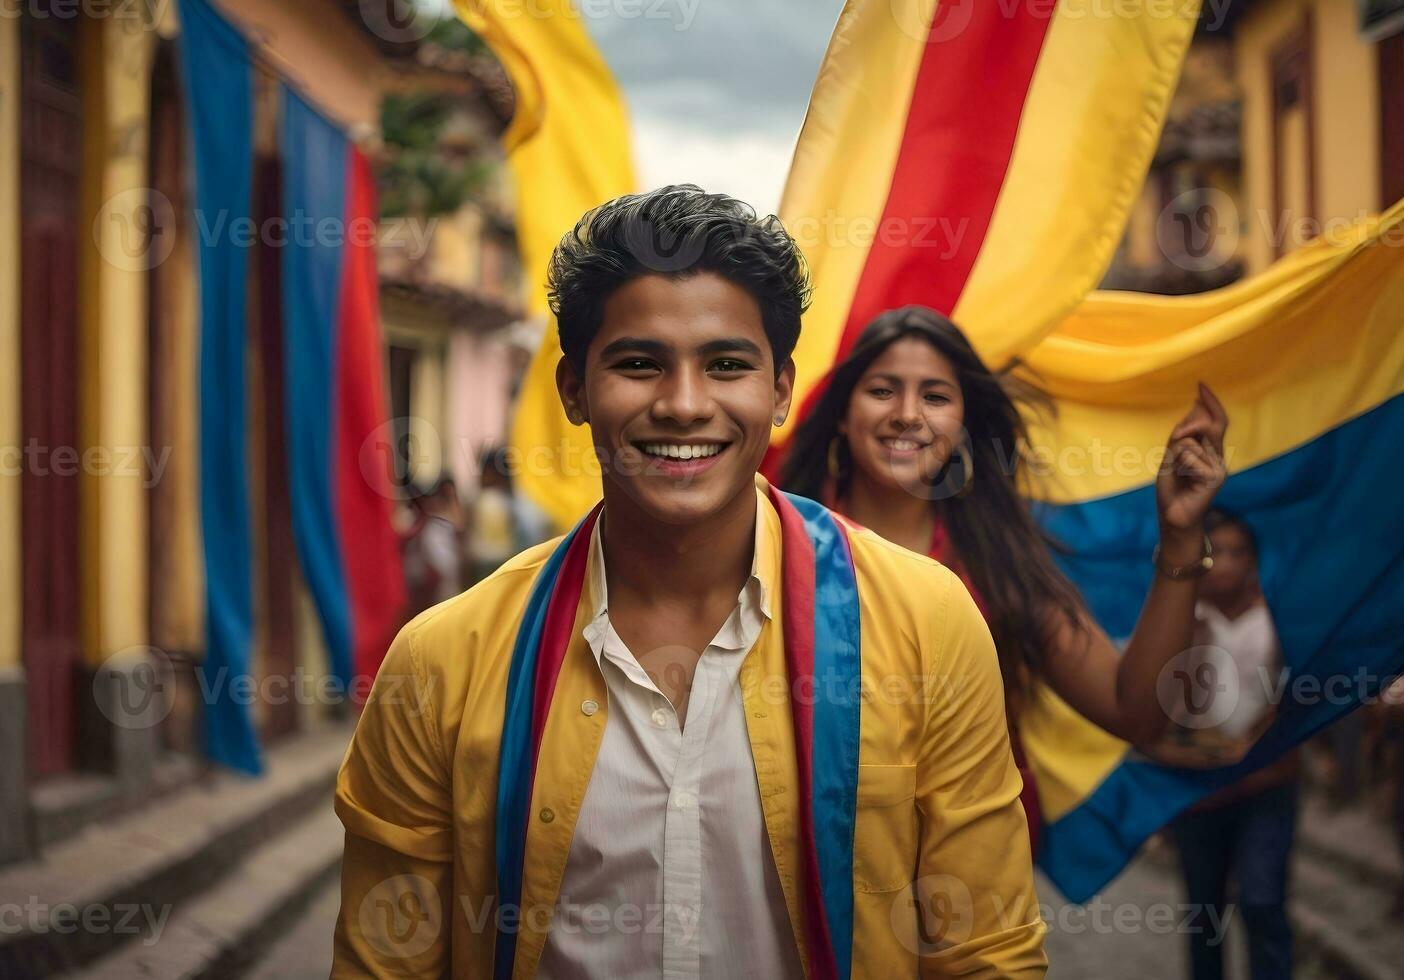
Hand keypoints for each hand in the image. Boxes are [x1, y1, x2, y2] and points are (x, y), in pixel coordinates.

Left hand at [1156, 383, 1227, 535]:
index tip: (1201, 385)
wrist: (1173, 516)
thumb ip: (1183, 435)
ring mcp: (1219, 467)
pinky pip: (1188, 454)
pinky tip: (1183, 479)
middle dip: (1188, 425)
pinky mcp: (1215, 477)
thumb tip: (1196, 409)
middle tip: (1175, 444)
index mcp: (1210, 450)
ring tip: (1178, 474)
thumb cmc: (1172, 487)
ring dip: (1176, 455)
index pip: (1215, 421)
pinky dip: (1178, 464)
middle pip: (1207, 424)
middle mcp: (1218, 456)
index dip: (1209, 403)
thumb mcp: (1172, 456)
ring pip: (1189, 441)